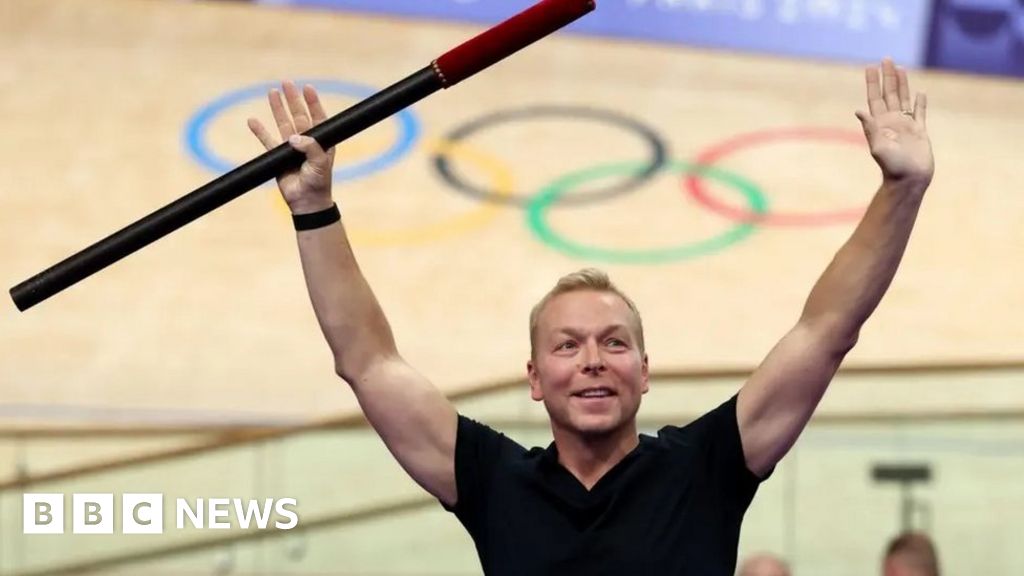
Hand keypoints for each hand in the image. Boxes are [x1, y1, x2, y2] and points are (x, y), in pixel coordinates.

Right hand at [248, 81, 336, 213]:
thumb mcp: (320, 164)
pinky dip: (260, 131)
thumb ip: (310, 148)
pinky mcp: (278, 156)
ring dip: (277, 108)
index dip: (313, 102)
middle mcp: (307, 141)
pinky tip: (253, 121)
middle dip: (293, 99)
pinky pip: (267, 140)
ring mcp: (291, 147)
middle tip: (287, 83)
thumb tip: (293, 137)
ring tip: (272, 92)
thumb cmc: (319, 183)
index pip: (318, 117)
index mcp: (321, 141)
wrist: (306, 202)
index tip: (307, 87)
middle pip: (298, 115)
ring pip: (283, 123)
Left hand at [855, 59, 933, 187]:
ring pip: (904, 98)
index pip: (875, 98)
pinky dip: (920, 102)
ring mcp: (905, 125)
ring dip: (902, 83)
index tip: (870, 66)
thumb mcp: (878, 148)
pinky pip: (919, 112)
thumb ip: (871, 129)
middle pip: (889, 93)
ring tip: (899, 68)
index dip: (873, 82)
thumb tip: (859, 111)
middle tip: (885, 58)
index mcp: (880, 124)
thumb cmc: (893, 167)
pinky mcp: (919, 131)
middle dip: (887, 76)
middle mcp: (892, 121)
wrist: (909, 180)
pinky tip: (920, 92)